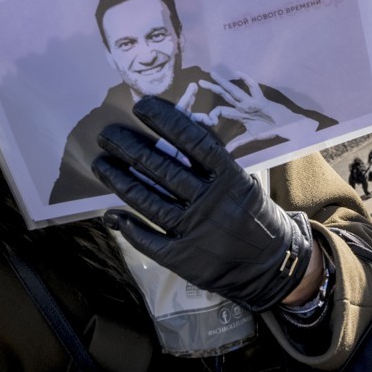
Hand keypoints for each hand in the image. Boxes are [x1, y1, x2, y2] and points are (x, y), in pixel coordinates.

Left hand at [94, 96, 315, 311]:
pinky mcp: (184, 258)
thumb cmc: (252, 215)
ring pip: (149, 201)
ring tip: (101, 164)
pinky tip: (112, 215)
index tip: (142, 107)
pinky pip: (149, 240)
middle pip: (163, 169)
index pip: (194, 142)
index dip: (167, 122)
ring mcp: (195, 231)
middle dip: (130, 148)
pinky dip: (128, 227)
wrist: (270, 264)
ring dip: (120, 181)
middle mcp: (211, 201)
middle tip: (107, 134)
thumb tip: (173, 139)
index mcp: (229, 178)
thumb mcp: (242, 183)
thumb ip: (212, 166)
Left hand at [183, 72, 318, 152]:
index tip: (205, 118)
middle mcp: (243, 105)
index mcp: (240, 114)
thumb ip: (238, 142)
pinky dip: (246, 80)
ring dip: (223, 83)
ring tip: (212, 74)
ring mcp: (251, 101)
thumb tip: (225, 151)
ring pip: (234, 91)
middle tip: (199, 82)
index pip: (222, 110)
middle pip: (225, 96)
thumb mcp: (252, 137)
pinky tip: (237, 73)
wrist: (286, 126)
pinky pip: (253, 88)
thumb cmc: (271, 129)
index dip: (213, 113)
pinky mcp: (261, 99)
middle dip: (213, 89)